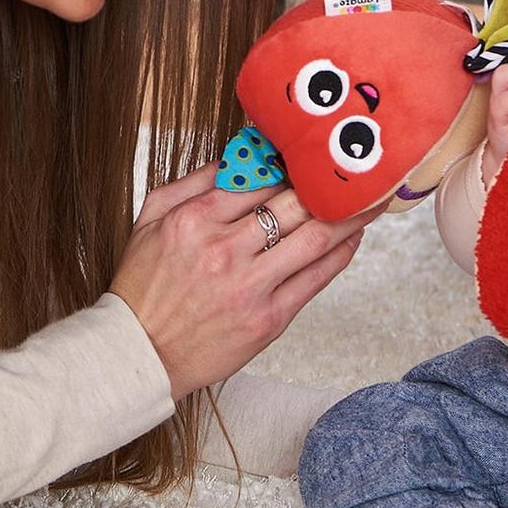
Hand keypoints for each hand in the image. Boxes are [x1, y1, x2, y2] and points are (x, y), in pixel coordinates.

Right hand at [108, 163, 367, 399]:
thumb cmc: (143, 285)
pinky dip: (340, 253)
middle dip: (325, 184)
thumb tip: (238, 155)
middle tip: (349, 170)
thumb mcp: (151, 218)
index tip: (309, 155)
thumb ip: (193, 182)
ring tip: (368, 197)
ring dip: (347, 215)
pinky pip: (316, 278)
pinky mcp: (268, 319)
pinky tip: (353, 236)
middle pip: (292, 203)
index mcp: (194, 219)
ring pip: (313, 238)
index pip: (258, 178)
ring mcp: (249, 286)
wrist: (139, 353)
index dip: (290, 163)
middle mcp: (224, 250)